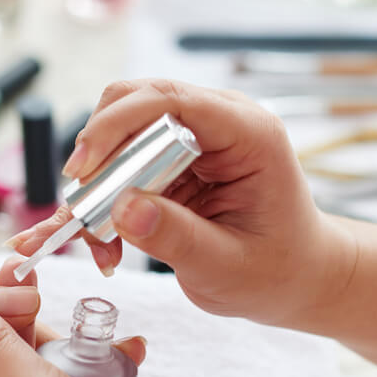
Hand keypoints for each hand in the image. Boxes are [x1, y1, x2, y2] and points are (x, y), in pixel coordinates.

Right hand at [9, 79, 355, 327]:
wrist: (297, 276)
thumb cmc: (276, 270)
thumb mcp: (227, 266)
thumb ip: (177, 237)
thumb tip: (122, 207)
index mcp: (247, 134)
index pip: (169, 100)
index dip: (116, 126)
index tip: (82, 171)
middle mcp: (218, 122)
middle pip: (132, 105)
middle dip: (97, 156)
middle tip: (80, 210)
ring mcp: (192, 139)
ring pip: (118, 136)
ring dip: (97, 186)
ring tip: (99, 245)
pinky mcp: (172, 161)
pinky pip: (122, 167)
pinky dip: (103, 203)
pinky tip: (104, 246)